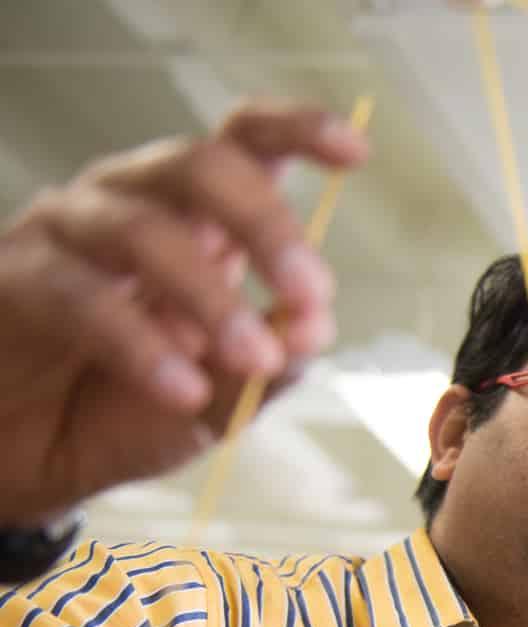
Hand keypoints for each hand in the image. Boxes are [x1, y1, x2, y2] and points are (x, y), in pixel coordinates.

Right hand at [0, 100, 367, 526]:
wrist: (31, 457)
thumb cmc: (130, 408)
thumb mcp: (223, 396)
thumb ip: (273, 364)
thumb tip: (315, 329)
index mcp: (196, 216)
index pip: (244, 142)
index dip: (297, 131)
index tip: (356, 151)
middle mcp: (132, 202)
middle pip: (202, 167)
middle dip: (268, 226)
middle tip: (311, 295)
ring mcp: (66, 233)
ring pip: (143, 230)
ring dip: (213, 297)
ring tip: (255, 359)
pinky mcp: (13, 278)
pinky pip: (81, 298)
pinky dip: (143, 347)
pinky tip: (184, 389)